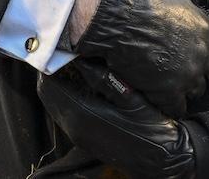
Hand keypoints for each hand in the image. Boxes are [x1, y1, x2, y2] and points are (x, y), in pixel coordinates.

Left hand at [38, 60, 195, 177]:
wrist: (161, 159)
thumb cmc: (150, 127)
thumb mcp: (131, 97)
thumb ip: (104, 78)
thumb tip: (82, 60)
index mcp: (82, 114)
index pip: (49, 85)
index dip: (49, 64)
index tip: (57, 48)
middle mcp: (74, 127)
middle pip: (47, 94)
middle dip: (50, 73)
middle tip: (63, 54)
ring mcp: (77, 135)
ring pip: (53, 104)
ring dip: (57, 85)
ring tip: (71, 66)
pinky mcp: (82, 139)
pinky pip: (63, 113)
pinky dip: (65, 97)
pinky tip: (81, 85)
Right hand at [72, 0, 208, 116]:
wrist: (114, 18)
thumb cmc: (138, 0)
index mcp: (204, 28)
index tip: (200, 53)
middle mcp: (201, 52)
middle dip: (201, 71)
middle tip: (185, 71)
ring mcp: (186, 74)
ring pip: (197, 90)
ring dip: (186, 89)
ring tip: (172, 86)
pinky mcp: (169, 90)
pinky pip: (178, 107)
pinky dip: (172, 106)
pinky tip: (163, 101)